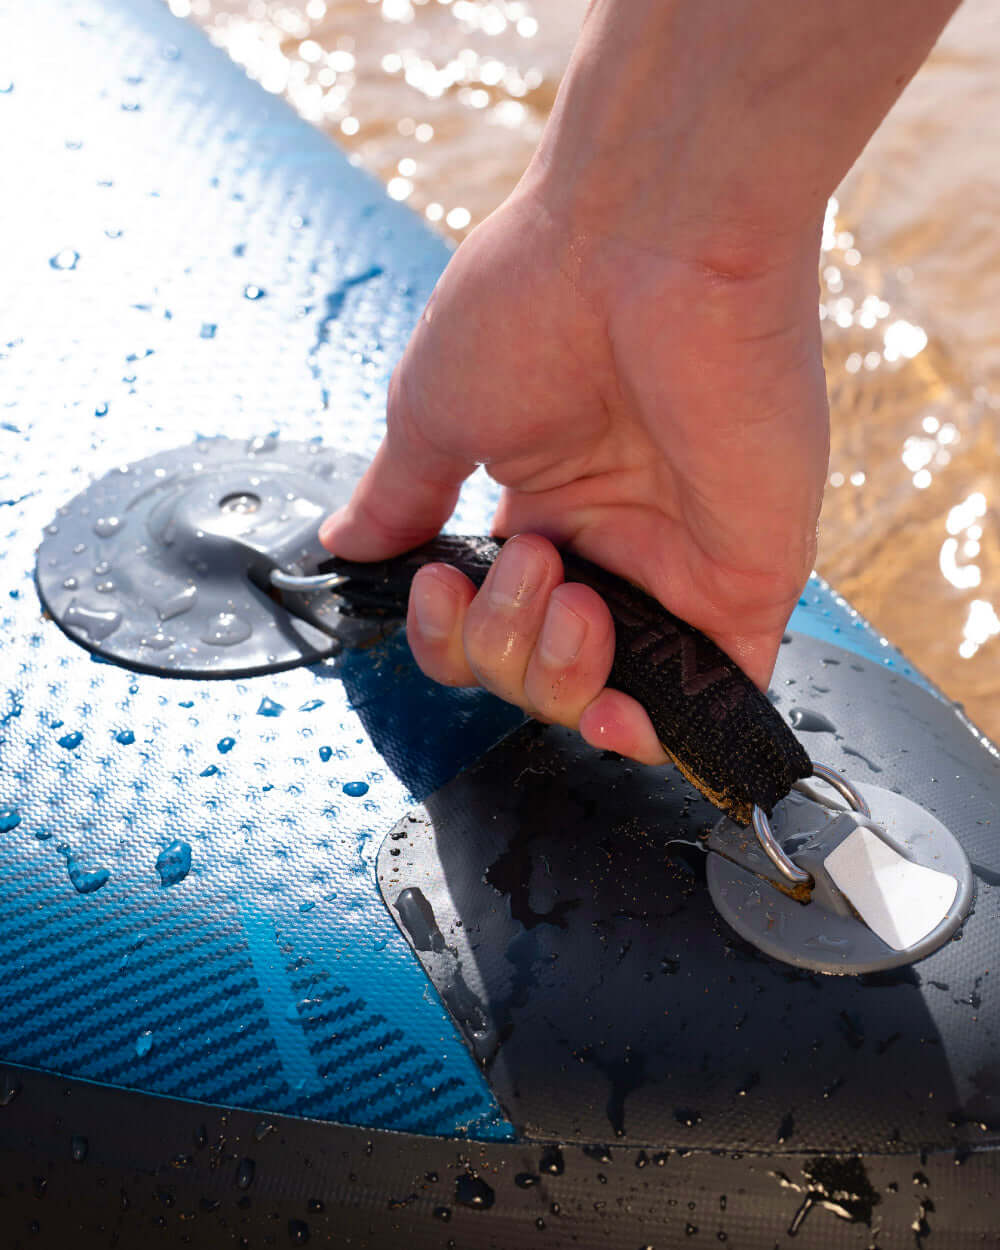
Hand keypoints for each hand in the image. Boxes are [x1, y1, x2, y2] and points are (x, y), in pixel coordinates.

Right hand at [320, 186, 828, 763]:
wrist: (644, 239)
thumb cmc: (534, 299)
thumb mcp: (434, 408)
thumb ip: (400, 496)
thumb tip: (343, 545)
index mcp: (539, 507)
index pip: (483, 627)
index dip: (447, 637)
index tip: (435, 579)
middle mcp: (608, 542)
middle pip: (534, 676)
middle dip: (500, 646)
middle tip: (526, 558)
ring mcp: (677, 565)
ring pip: (607, 699)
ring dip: (557, 672)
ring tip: (567, 585)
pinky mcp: (745, 579)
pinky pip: (715, 700)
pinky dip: (663, 732)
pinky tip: (620, 716)